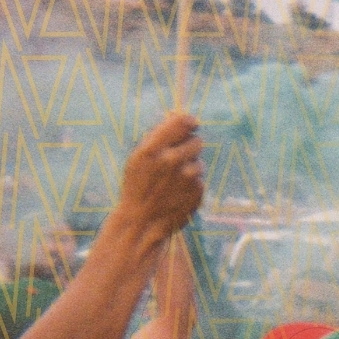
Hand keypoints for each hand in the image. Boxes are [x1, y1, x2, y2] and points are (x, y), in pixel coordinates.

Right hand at [113, 112, 205, 244]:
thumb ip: (158, 137)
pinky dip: (193, 184)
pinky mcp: (198, 190)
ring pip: (199, 162)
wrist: (142, 222)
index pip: (182, 122)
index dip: (189, 122)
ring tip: (173, 182)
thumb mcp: (138, 159)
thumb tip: (179, 116)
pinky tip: (178, 193)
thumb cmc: (138, 187)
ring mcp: (187, 176)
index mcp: (152, 149)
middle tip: (177, 159)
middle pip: (197, 141)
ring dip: (190, 168)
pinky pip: (200, 179)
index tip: (191, 124)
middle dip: (190, 147)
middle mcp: (171, 160)